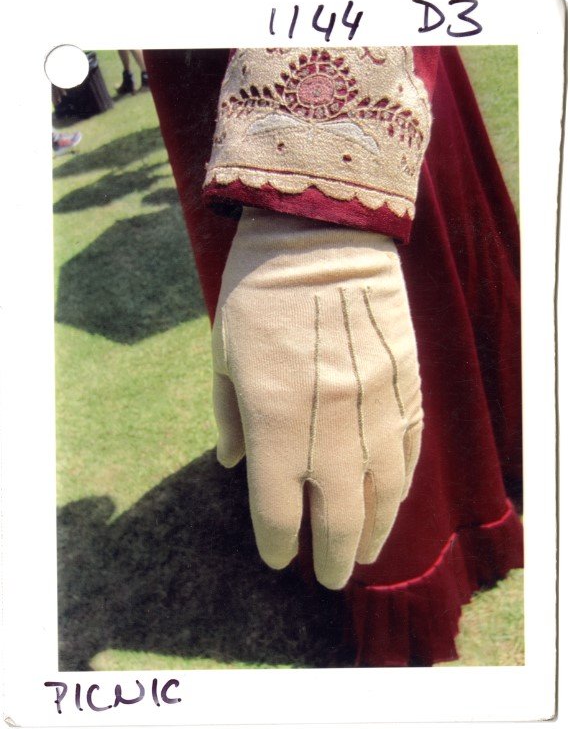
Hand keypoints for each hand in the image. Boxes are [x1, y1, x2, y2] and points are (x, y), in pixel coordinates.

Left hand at [211, 207, 422, 588]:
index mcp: (275, 422)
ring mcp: (376, 410)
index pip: (277, 509)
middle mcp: (330, 428)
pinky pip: (409, 454)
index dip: (276, 542)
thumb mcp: (225, 354)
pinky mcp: (407, 390)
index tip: (276, 555)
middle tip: (328, 576)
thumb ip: (231, 416)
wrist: (324, 237)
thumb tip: (233, 464)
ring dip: (373, 533)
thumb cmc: (259, 293)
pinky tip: (391, 503)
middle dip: (330, 557)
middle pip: (336, 518)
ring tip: (364, 553)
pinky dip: (400, 487)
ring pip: (383, 495)